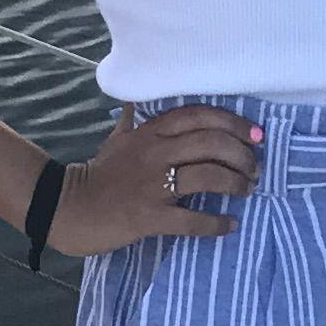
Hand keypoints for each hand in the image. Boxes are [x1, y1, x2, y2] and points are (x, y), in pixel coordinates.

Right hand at [47, 102, 262, 257]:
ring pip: (206, 176)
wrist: (69, 208)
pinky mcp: (148, 216)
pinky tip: (230, 224)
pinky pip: (191, 220)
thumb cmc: (98, 174)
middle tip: (256, 167)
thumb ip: (134, 119)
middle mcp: (154, 152)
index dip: (232, 122)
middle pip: (210, 143)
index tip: (255, 134)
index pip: (198, 115)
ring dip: (235, 183)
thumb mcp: (116, 139)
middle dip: (241, 154)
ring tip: (248, 189)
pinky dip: (216, 223)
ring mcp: (151, 185)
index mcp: (149, 131)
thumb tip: (138, 101)